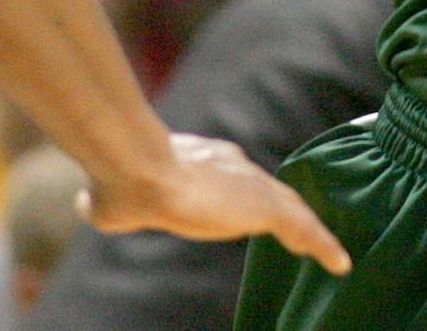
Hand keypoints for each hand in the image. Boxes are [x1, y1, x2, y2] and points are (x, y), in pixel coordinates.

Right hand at [80, 133, 351, 274]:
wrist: (138, 169)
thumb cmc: (119, 184)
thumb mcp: (108, 199)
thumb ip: (105, 201)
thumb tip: (88, 202)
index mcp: (204, 163)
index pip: (236, 180)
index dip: (246, 194)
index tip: (252, 207)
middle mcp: (235, 168)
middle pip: (271, 191)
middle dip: (287, 208)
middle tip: (303, 229)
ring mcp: (252, 187)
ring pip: (293, 209)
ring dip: (311, 229)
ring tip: (329, 252)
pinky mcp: (264, 208)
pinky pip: (304, 229)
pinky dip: (324, 245)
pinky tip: (339, 263)